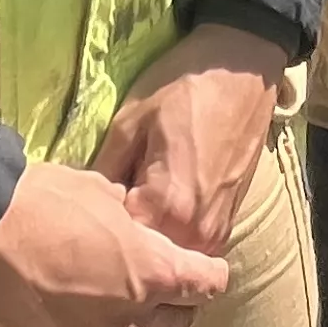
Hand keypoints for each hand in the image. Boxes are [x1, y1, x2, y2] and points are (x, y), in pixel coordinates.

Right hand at [0, 156, 229, 326]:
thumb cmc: (32, 204)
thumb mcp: (92, 188)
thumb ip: (122, 215)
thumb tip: (125, 221)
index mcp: (151, 272)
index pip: (205, 283)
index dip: (206, 274)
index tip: (203, 272)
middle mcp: (131, 323)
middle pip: (174, 325)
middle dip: (169, 305)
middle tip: (150, 291)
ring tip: (109, 323)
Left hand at [94, 26, 285, 258]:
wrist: (243, 70)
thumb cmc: (184, 87)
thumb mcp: (130, 120)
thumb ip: (105, 171)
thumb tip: (84, 205)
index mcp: (168, 206)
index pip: (118, 242)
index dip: (97, 224)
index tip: (86, 205)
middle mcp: (196, 231)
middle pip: (145, 256)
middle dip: (121, 239)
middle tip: (102, 206)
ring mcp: (217, 231)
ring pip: (169, 255)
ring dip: (147, 240)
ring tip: (130, 201)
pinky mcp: (228, 223)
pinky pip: (189, 244)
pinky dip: (170, 233)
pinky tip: (156, 203)